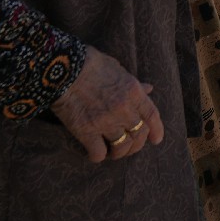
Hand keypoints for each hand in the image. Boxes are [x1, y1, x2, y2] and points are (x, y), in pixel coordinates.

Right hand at [50, 46, 164, 162]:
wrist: (63, 70)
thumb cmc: (90, 64)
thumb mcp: (118, 69)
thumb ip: (134, 83)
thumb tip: (149, 89)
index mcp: (134, 92)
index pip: (152, 115)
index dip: (156, 130)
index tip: (156, 140)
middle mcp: (124, 109)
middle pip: (139, 134)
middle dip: (136, 145)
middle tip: (128, 148)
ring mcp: (106, 121)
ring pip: (122, 146)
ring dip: (119, 153)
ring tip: (112, 152)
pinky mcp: (86, 131)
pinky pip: (98, 152)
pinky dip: (98, 156)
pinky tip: (94, 153)